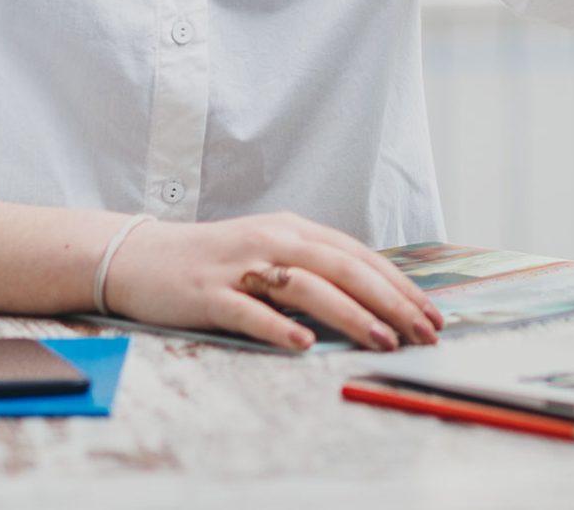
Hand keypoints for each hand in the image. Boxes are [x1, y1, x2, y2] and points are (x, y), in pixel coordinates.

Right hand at [104, 210, 443, 351]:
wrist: (141, 258)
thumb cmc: (215, 261)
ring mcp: (240, 265)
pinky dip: (278, 326)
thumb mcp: (271, 252)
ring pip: (305, 286)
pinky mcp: (208, 293)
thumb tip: (370, 300)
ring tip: (381, 339)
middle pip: (343, 268)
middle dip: (390, 302)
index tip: (431, 315)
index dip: (399, 285)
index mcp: (294, 229)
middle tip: (423, 333)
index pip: (359, 256)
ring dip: (349, 314)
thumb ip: (313, 269)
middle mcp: (273, 239)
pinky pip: (248, 310)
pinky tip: (303, 343)